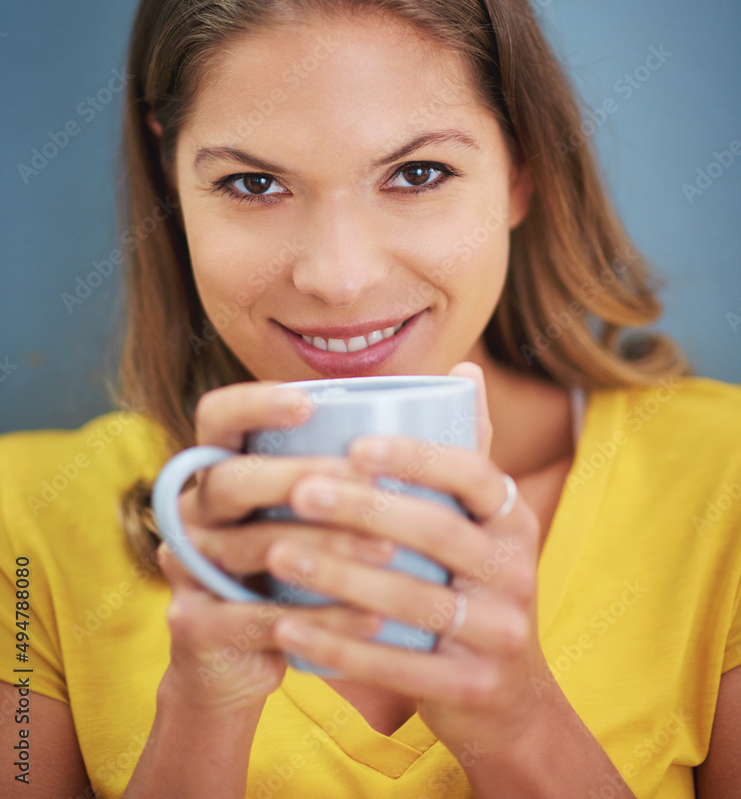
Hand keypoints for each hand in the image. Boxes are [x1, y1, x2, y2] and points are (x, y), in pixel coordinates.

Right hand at [157, 380, 390, 713]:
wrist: (246, 660)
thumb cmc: (308, 564)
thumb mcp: (333, 507)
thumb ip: (393, 447)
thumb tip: (466, 373)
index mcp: (222, 467)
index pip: (218, 416)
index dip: (254, 404)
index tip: (309, 403)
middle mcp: (196, 510)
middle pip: (232, 480)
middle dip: (299, 477)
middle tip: (367, 481)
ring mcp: (187, 567)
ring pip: (252, 548)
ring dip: (325, 547)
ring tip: (390, 551)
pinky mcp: (196, 626)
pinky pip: (258, 618)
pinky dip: (321, 618)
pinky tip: (373, 619)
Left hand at [267, 362, 545, 758]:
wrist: (511, 698)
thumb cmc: (475, 586)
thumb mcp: (485, 522)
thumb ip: (466, 451)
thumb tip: (462, 368)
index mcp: (512, 519)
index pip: (473, 474)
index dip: (416, 457)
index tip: (353, 446)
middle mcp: (516, 570)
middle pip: (435, 532)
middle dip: (361, 509)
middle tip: (297, 493)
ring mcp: (499, 632)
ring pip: (411, 599)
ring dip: (337, 576)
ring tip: (276, 556)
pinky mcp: (473, 687)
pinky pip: (398, 664)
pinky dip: (338, 647)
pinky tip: (287, 628)